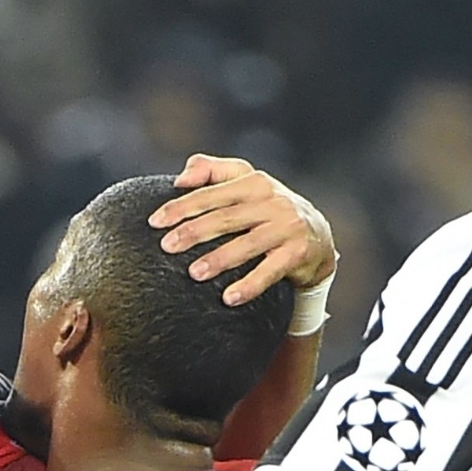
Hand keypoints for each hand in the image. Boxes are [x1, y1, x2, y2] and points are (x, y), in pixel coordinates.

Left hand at [150, 154, 336, 306]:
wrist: (317, 237)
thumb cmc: (266, 210)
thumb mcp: (245, 183)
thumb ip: (211, 172)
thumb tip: (179, 179)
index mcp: (254, 183)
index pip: (212, 193)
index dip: (182, 206)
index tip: (154, 222)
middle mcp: (273, 202)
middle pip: (226, 217)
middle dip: (194, 231)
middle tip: (166, 246)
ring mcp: (287, 227)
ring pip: (248, 244)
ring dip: (220, 259)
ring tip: (193, 273)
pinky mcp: (298, 253)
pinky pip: (270, 271)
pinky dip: (250, 285)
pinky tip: (229, 298)